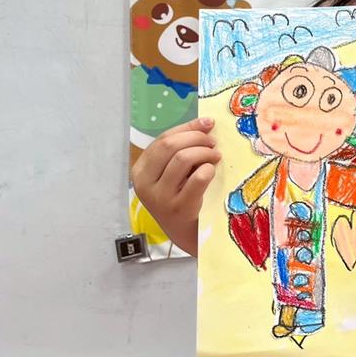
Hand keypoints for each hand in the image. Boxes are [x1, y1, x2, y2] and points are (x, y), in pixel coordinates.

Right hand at [131, 117, 220, 255]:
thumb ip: (182, 149)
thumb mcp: (173, 173)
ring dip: (205, 152)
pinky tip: (212, 172)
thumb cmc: (181, 197)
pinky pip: (197, 178)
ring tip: (215, 156)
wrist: (186, 234)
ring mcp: (160, 197)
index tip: (208, 124)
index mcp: (140, 171)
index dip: (188, 127)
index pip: (163, 139)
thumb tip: (206, 123)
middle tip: (213, 143)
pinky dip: (208, 169)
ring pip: (183, 158)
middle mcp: (145, 184)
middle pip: (170, 145)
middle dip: (197, 138)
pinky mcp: (179, 208)